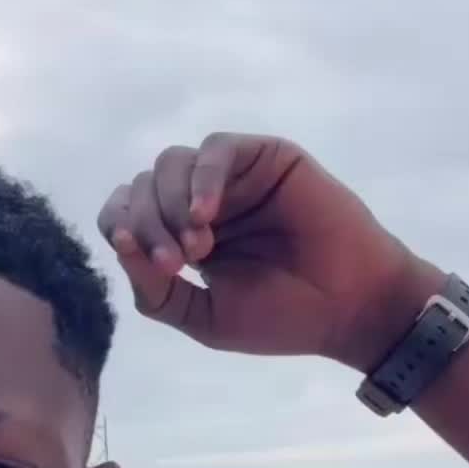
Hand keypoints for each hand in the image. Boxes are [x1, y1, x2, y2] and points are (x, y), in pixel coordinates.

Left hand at [97, 132, 437, 368]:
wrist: (350, 308)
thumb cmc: (283, 318)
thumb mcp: (203, 318)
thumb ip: (154, 291)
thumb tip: (119, 244)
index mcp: (182, 237)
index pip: (126, 215)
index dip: (121, 228)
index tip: (146, 263)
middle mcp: (202, 201)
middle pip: (142, 187)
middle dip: (146, 224)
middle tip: (176, 264)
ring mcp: (233, 177)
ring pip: (170, 164)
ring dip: (170, 204)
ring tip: (198, 247)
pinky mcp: (264, 156)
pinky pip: (216, 149)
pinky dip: (202, 178)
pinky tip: (206, 215)